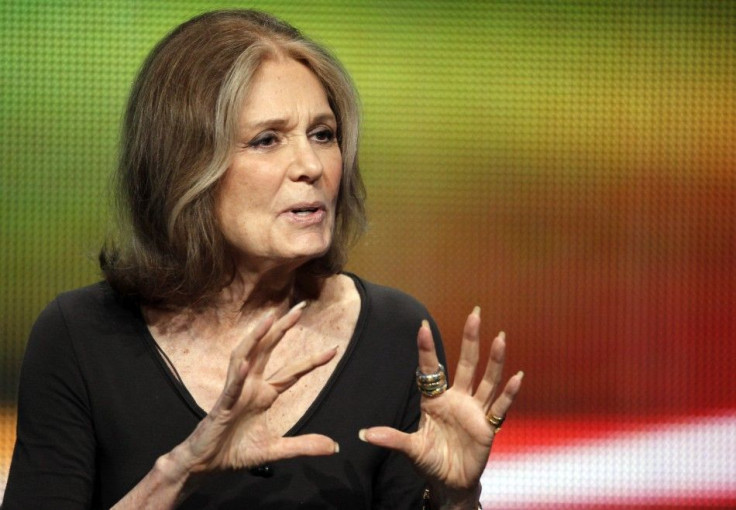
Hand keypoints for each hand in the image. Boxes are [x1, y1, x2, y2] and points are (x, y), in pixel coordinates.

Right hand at [172, 302, 339, 474]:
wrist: (206, 465)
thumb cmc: (235, 451)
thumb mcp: (275, 450)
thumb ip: (303, 446)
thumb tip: (333, 447)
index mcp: (264, 393)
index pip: (292, 371)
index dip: (311, 360)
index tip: (333, 349)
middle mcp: (251, 386)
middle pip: (269, 350)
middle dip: (283, 328)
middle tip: (300, 308)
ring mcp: (235, 392)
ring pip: (245, 357)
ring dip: (257, 338)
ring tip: (270, 319)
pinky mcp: (222, 406)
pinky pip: (230, 388)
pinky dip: (238, 376)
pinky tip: (245, 365)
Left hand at [359, 307, 522, 505]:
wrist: (450, 483)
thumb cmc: (430, 461)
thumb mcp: (411, 449)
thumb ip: (392, 439)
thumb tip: (364, 434)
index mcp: (434, 400)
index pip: (430, 369)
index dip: (426, 349)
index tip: (421, 326)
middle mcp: (456, 398)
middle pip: (466, 363)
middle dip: (470, 339)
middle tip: (475, 313)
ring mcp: (474, 410)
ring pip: (486, 380)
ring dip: (494, 360)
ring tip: (500, 337)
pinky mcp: (487, 426)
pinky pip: (500, 408)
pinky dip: (509, 394)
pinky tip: (517, 377)